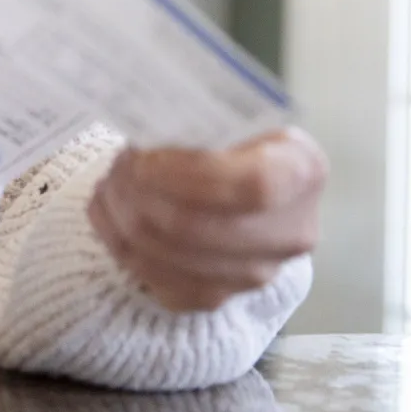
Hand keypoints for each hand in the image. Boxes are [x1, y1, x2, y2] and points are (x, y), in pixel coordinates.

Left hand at [86, 128, 325, 313]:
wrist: (233, 181)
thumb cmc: (225, 138)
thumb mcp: (224, 114)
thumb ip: (194, 121)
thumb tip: (144, 131)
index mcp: (302, 171)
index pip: (252, 185)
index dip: (188, 175)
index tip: (143, 159)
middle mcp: (291, 232)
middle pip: (198, 226)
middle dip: (138, 193)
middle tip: (116, 166)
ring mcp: (257, 273)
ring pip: (169, 256)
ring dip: (122, 215)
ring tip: (110, 182)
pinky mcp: (219, 296)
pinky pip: (157, 280)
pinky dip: (119, 244)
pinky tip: (108, 212)